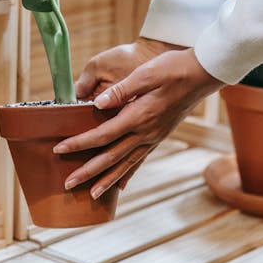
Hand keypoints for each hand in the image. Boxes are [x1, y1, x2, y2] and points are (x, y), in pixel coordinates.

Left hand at [55, 47, 221, 197]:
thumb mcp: (146, 73)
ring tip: (92, 194)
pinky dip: (128, 173)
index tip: (59, 149)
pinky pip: (140, 160)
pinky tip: (120, 184)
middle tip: (68, 183)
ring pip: (126, 164)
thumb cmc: (174, 68)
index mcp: (139, 116)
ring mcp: (154, 137)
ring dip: (107, 180)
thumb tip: (97, 104)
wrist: (203, 74)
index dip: (79, 143)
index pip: (102, 135)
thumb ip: (122, 90)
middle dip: (88, 172)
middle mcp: (146, 132)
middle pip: (111, 157)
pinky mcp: (160, 136)